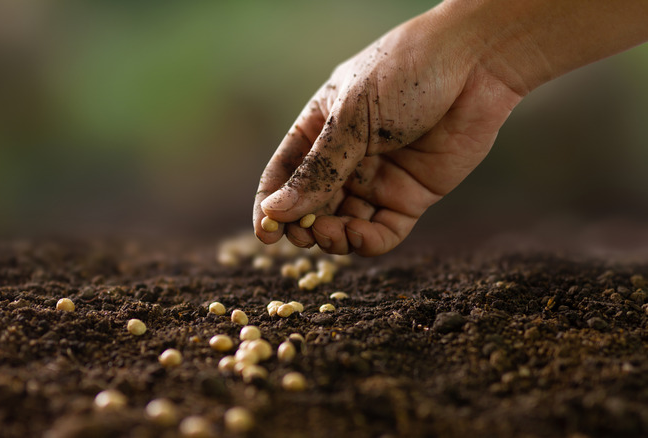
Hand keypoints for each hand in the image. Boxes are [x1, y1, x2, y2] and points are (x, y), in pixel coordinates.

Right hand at [253, 7, 523, 255]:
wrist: (476, 66)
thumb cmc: (405, 74)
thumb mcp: (352, 119)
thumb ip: (318, 169)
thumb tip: (276, 211)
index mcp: (320, 129)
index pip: (283, 173)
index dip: (270, 204)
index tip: (265, 233)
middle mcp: (344, 158)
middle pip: (310, 205)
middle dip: (301, 225)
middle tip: (301, 235)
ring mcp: (376, 179)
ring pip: (343, 222)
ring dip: (331, 237)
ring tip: (331, 234)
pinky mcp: (410, 196)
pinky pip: (382, 231)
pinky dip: (366, 241)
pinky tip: (358, 236)